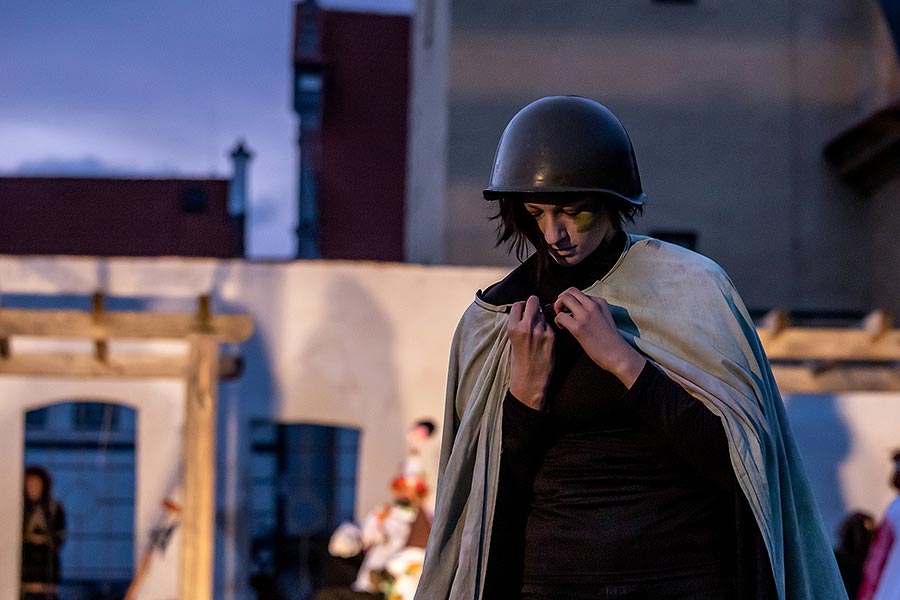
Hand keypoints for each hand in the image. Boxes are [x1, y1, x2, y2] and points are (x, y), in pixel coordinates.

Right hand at [507, 295, 554, 409]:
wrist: (529, 380)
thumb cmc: (519, 361)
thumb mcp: (512, 340)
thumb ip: (518, 324)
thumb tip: (528, 310)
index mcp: (513, 327)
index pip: (518, 304)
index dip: (522, 306)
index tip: (524, 311)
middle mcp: (526, 327)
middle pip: (533, 301)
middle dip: (534, 304)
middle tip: (535, 311)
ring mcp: (540, 331)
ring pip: (543, 312)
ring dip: (541, 317)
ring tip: (538, 330)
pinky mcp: (551, 337)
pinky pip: (550, 325)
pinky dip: (548, 328)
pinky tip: (544, 338)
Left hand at [553, 288, 644, 387]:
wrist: (618, 354)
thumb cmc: (610, 340)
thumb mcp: (605, 317)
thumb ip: (593, 310)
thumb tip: (576, 309)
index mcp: (600, 302)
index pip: (579, 293)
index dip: (570, 300)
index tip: (568, 309)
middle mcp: (593, 305)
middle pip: (570, 291)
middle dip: (561, 299)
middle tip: (561, 311)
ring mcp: (585, 315)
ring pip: (564, 299)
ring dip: (558, 307)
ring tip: (561, 319)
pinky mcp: (578, 327)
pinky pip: (560, 316)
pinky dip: (558, 321)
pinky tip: (563, 328)